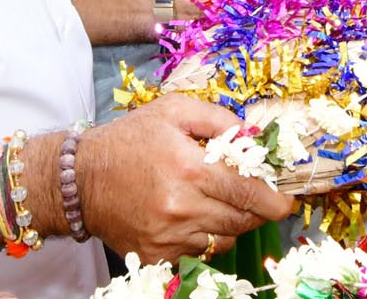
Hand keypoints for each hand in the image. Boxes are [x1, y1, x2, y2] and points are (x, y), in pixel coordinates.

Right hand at [75, 94, 293, 263]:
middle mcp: (181, 206)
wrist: (78, 180)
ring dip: (232, 223)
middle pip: (242, 219)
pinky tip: (193, 217)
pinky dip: (206, 238)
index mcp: (189, 168)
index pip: (248, 192)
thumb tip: (252, 137)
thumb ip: (218, 119)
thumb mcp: (174, 111)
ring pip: (224, 239)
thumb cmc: (129, 140)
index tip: (288, 202)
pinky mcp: (157, 255)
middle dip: (257, 210)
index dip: (275, 200)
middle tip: (256, 197)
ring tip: (217, 202)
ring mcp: (168, 236)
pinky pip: (200, 253)